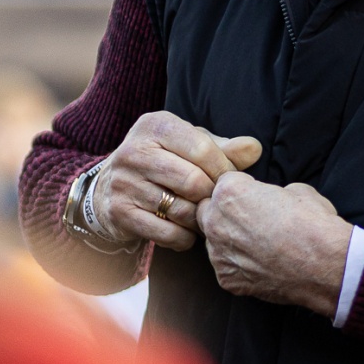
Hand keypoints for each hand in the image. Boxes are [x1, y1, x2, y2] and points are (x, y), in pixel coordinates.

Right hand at [94, 111, 260, 251]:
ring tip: (202, 217)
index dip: (223, 169)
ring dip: (199, 220)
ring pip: (180, 210)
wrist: (109, 187)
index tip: (230, 181)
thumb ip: (224, 147)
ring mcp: (123, 182)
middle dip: (211, 196)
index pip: (202, 148)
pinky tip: (186, 232)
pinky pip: (166, 233)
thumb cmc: (165, 160)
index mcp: (155, 125)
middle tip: (216, 202)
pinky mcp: (119, 212)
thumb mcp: (190, 145)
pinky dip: (184, 238)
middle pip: (192, 181)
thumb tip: (254, 149)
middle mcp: (134, 150)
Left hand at [198, 173, 349, 317]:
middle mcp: (216, 222)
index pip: (224, 182)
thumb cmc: (313, 224)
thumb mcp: (297, 190)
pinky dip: (239, 265)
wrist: (324, 266)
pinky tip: (262, 264)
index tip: (255, 196)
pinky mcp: (226, 279)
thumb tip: (271, 199)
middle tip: (252, 219)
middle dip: (224, 212)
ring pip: (214, 241)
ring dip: (229, 239)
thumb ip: (271, 192)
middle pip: (208, 210)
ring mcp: (218, 253)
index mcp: (230, 193)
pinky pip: (226, 266)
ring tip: (259, 245)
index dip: (243, 188)